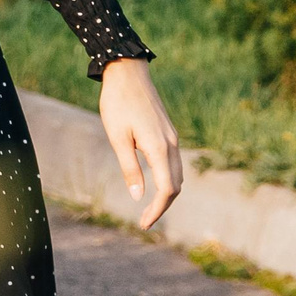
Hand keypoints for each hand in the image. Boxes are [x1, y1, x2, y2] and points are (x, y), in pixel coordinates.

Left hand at [98, 56, 181, 229]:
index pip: (167, 189)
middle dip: (163, 206)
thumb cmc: (117, 103)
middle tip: (145, 221)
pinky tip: (152, 182)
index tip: (144, 223)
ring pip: (177, 174)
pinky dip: (167, 178)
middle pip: (176, 185)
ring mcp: (172, 137)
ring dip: (166, 193)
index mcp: (159, 147)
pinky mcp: (168, 131)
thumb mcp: (118, 138)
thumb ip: (130, 168)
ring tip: (148, 207)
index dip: (157, 210)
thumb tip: (139, 198)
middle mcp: (172, 144)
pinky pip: (173, 162)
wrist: (127, 71)